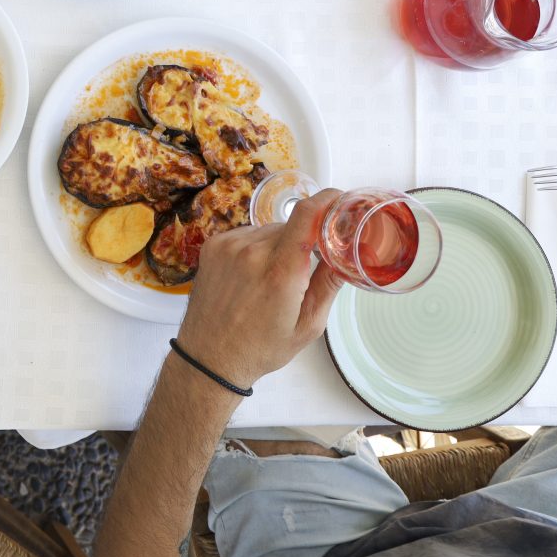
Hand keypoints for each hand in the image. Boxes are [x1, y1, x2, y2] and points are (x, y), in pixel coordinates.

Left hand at [175, 191, 344, 388]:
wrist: (209, 357)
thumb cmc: (260, 347)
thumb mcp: (308, 326)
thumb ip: (329, 285)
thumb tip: (347, 256)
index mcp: (281, 273)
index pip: (307, 215)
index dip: (327, 200)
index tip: (340, 200)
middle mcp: (252, 253)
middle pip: (291, 226)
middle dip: (302, 242)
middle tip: (302, 271)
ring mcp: (228, 246)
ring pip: (268, 230)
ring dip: (277, 246)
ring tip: (270, 281)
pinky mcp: (213, 245)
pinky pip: (246, 235)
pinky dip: (255, 248)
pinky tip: (251, 275)